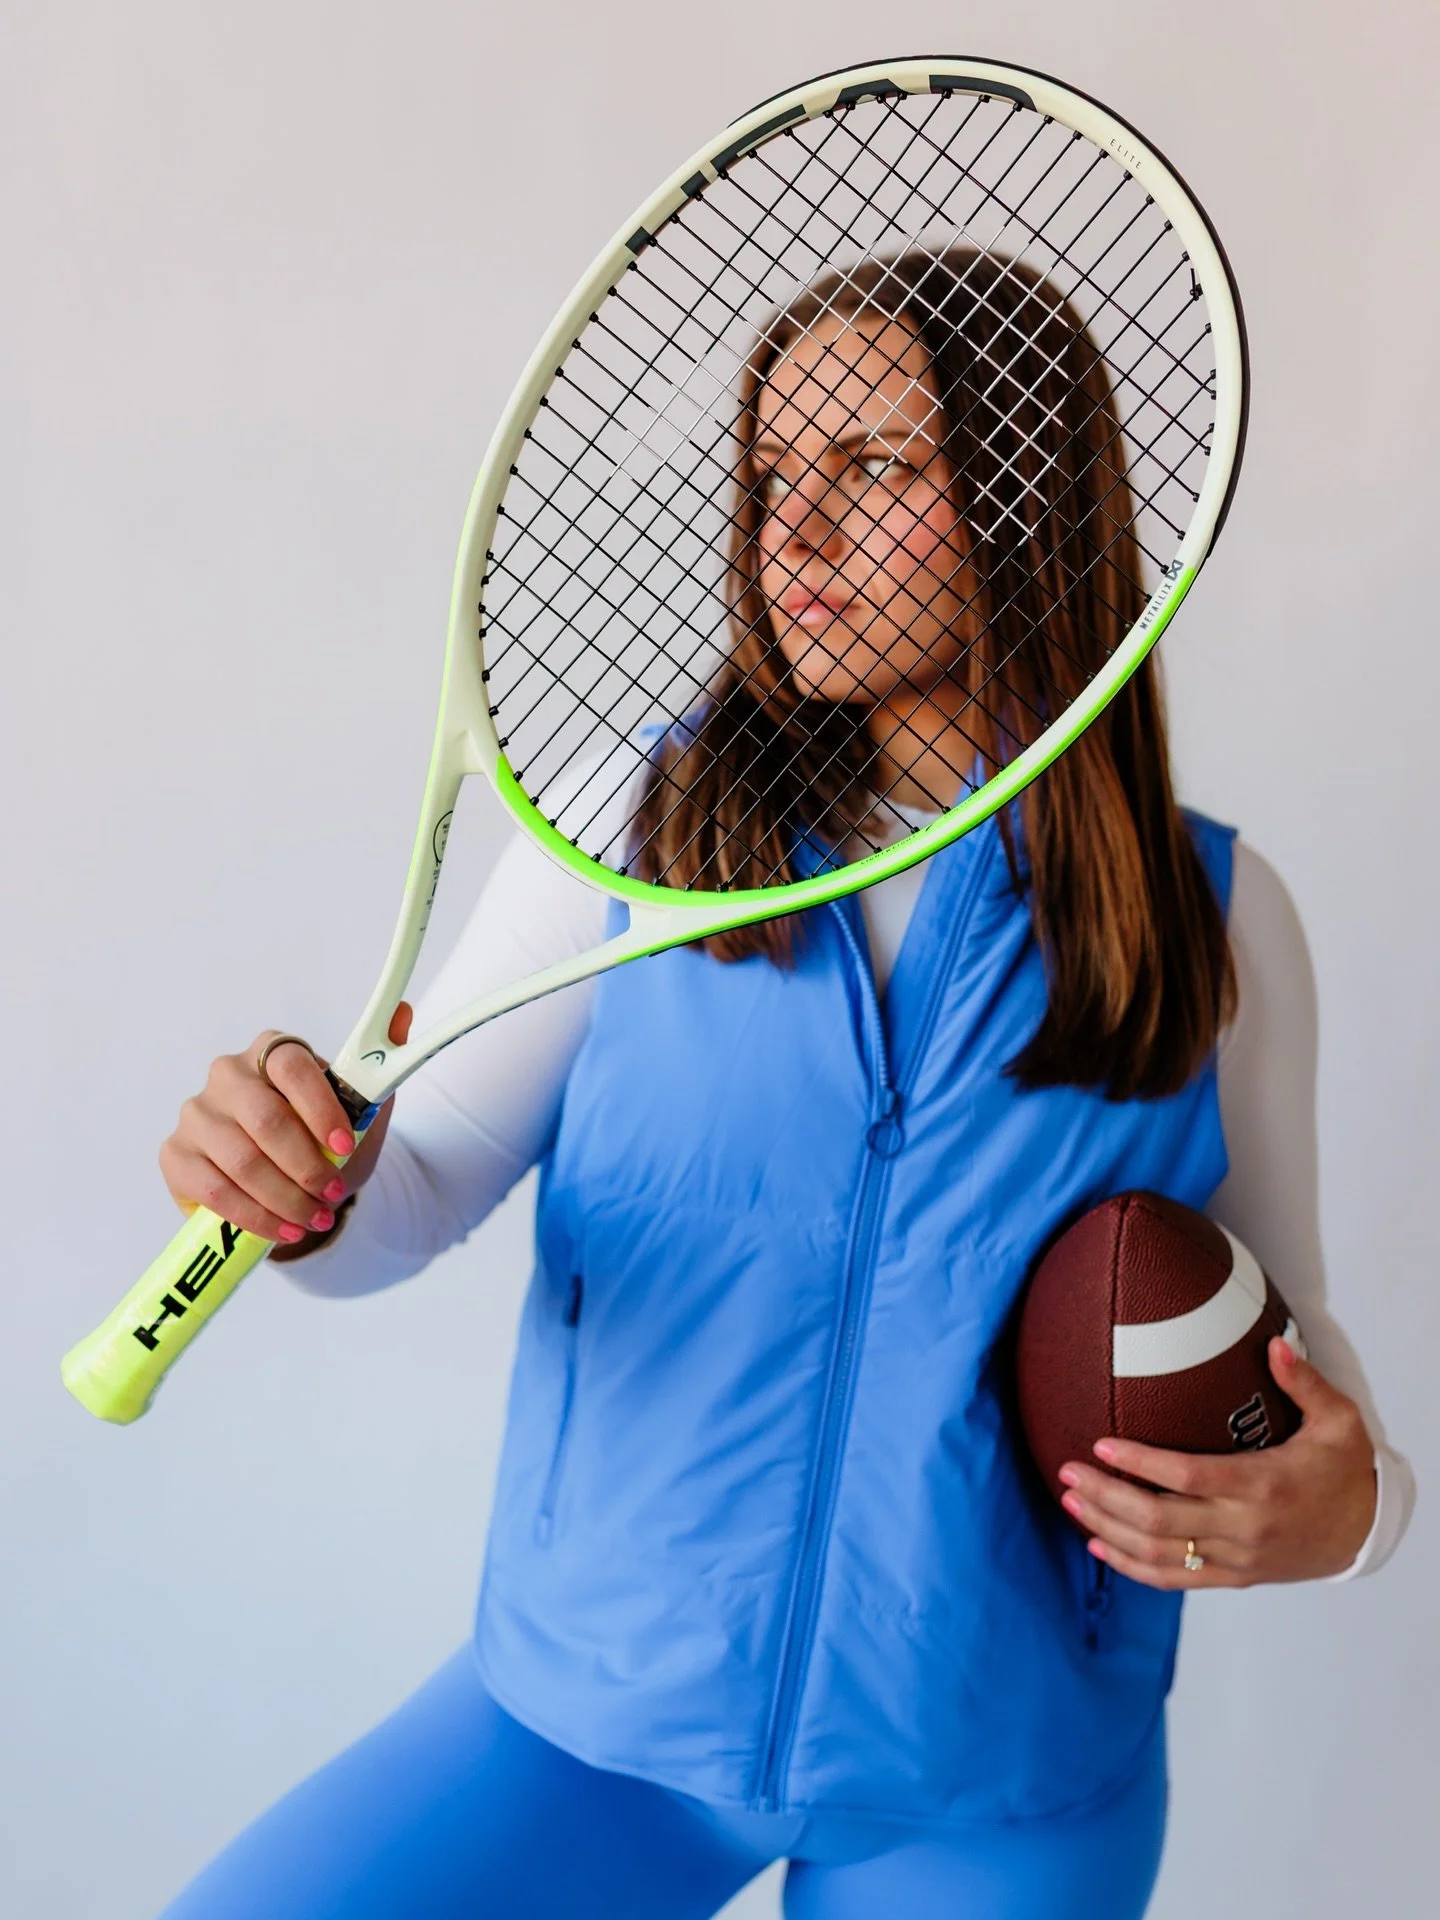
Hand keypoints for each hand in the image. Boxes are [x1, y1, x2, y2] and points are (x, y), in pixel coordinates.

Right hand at [159, 1004, 411, 1253]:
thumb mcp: (362, 1110)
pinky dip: (254, 1216)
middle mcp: (228, 1074)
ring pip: (241, 1160)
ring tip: (314, 1219)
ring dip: (284, 1198)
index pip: (292, 1067)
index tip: (345, 1145)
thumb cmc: (325, 1141)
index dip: (319, 1108)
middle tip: (331, 1194)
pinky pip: (214, 1190)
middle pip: (265, 1119)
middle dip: (305, 1166)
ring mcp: (197, 1113)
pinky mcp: (176, 1154)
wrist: (291, 1184)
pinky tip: (282, 1229)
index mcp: (273, 1051)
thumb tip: (405, 1013)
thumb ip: (379, 1068)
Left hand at [1056, 1339, 1377, 1587]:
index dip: (1140, 1463)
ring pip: (1159, 1553)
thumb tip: (1275, 1342)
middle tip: (1067, 1471)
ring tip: (1071, 1502)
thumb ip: (1303, 1382)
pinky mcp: (1232, 1577)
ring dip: (1108, 1530)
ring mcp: (1236, 1558)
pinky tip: (1099, 1546)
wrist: (1364, 1534)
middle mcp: (1244, 1527)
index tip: (1100, 1444)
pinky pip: (1173, 1578)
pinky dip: (1132, 1566)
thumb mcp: (1339, 1421)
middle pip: (1161, 1519)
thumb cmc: (1344, 1470)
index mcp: (1263, 1484)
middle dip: (1107, 1497)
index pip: (1189, 1476)